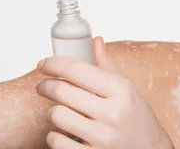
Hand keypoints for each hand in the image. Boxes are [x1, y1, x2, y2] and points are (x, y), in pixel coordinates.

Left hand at [36, 37, 173, 148]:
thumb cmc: (137, 120)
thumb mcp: (129, 91)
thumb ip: (108, 67)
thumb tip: (95, 40)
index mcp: (122, 91)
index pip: (78, 70)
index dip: (54, 64)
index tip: (43, 64)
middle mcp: (113, 114)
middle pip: (62, 91)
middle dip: (45, 86)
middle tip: (42, 86)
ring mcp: (103, 138)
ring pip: (57, 116)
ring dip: (52, 112)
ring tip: (59, 111)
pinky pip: (56, 142)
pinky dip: (53, 136)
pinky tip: (62, 133)